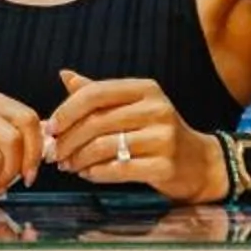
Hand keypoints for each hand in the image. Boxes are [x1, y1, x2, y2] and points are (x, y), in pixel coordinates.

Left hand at [46, 68, 230, 203]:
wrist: (199, 163)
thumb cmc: (158, 133)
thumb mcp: (132, 106)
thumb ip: (99, 93)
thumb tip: (65, 75)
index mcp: (145, 89)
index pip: (96, 93)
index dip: (67, 110)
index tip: (51, 127)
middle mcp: (156, 109)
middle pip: (97, 122)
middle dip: (68, 140)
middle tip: (54, 153)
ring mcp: (163, 138)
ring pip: (105, 147)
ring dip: (79, 159)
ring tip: (68, 165)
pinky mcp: (165, 165)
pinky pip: (119, 170)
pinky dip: (96, 173)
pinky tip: (87, 174)